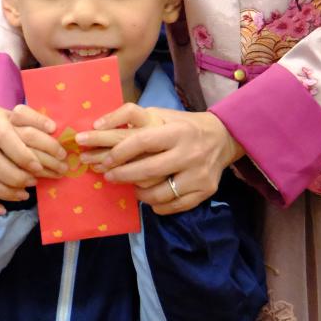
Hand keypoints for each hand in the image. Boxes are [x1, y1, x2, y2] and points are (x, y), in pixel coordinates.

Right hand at [0, 103, 66, 216]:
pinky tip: (2, 209)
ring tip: (24, 195)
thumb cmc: (10, 126)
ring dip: (5, 191)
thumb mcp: (23, 118)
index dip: (22, 155)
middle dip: (15, 176)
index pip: (4, 136)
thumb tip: (52, 128)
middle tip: (33, 182)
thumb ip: (37, 121)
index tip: (39, 168)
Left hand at [76, 106, 242, 214]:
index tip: (105, 160)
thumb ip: (133, 119)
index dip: (119, 153)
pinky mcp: (204, 191)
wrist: (223, 138)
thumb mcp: (161, 114)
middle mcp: (189, 153)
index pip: (142, 142)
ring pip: (159, 193)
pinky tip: (149, 197)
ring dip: (138, 193)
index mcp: (177, 131)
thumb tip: (98, 127)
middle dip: (123, 175)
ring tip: (130, 186)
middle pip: (148, 171)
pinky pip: (173, 205)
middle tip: (109, 176)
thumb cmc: (184, 125)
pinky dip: (157, 205)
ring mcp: (198, 175)